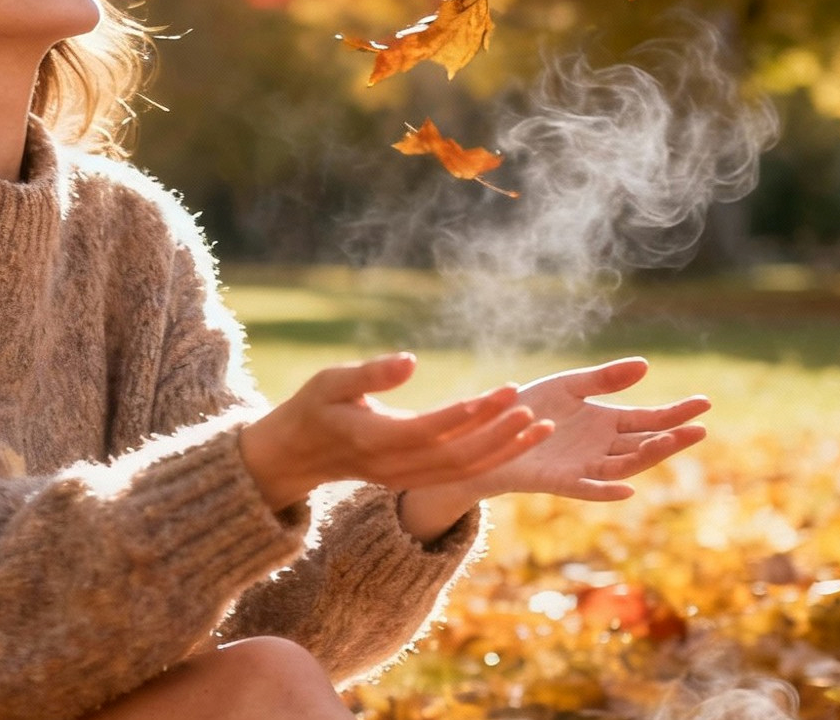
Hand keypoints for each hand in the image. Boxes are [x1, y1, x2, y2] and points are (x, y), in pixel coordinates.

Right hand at [238, 352, 556, 511]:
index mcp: (371, 439)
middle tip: (528, 406)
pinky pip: (461, 475)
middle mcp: (392, 466)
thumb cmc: (314, 407)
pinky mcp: (415, 481)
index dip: (464, 415)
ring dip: (505, 450)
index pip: (426, 430)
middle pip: (454, 456)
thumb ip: (370, 373)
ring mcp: (405, 479)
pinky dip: (494, 459)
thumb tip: (411, 360)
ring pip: (464, 471)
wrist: (298, 454)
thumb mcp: (330, 381)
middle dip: (496, 433)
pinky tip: (521, 440)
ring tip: (540, 427)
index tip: (497, 394)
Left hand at [403, 357, 707, 519]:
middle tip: (700, 427)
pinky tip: (626, 489)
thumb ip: (604, 379)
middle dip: (672, 437)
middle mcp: (601, 448)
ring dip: (648, 456)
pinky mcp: (559, 481)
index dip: (677, 413)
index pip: (650, 419)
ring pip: (624, 465)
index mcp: (607, 423)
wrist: (488, 430)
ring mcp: (583, 466)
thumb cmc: (529, 409)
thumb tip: (646, 365)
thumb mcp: (569, 387)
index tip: (705, 403)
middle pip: (644, 444)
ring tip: (670, 442)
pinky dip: (606, 491)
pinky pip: (587, 488)